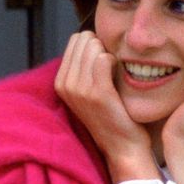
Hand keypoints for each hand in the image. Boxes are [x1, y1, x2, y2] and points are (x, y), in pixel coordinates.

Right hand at [55, 31, 158, 183]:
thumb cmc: (111, 114)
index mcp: (60, 82)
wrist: (122, 146)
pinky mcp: (97, 93)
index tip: (104, 63)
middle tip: (111, 68)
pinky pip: (104, 59)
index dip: (95, 45)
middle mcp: (65, 84)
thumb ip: (84, 66)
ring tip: (115, 74)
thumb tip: (91, 37)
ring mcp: (79, 89)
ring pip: (94, 46)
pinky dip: (116, 62)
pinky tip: (120, 75)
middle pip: (84, 39)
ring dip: (109, 54)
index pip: (76, 40)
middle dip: (102, 46)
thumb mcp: (88, 90)